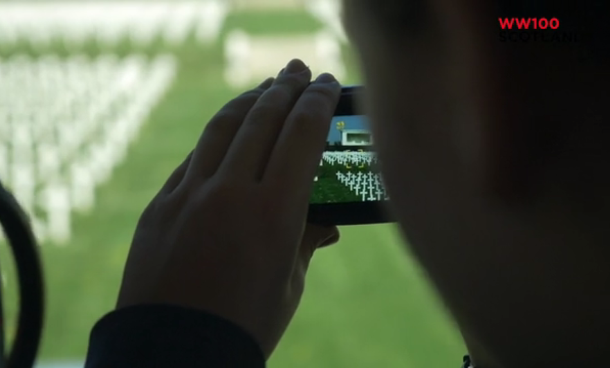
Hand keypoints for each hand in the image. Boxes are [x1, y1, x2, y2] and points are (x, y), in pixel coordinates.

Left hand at [116, 59, 341, 357]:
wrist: (175, 352)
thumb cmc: (245, 324)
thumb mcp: (288, 282)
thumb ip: (306, 239)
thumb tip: (326, 222)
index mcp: (274, 213)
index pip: (301, 135)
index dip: (317, 102)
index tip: (327, 83)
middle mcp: (230, 193)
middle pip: (261, 118)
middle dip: (284, 87)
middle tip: (297, 70)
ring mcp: (189, 195)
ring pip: (221, 128)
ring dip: (247, 101)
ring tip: (263, 90)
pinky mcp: (161, 206)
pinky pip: (193, 159)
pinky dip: (216, 140)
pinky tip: (227, 136)